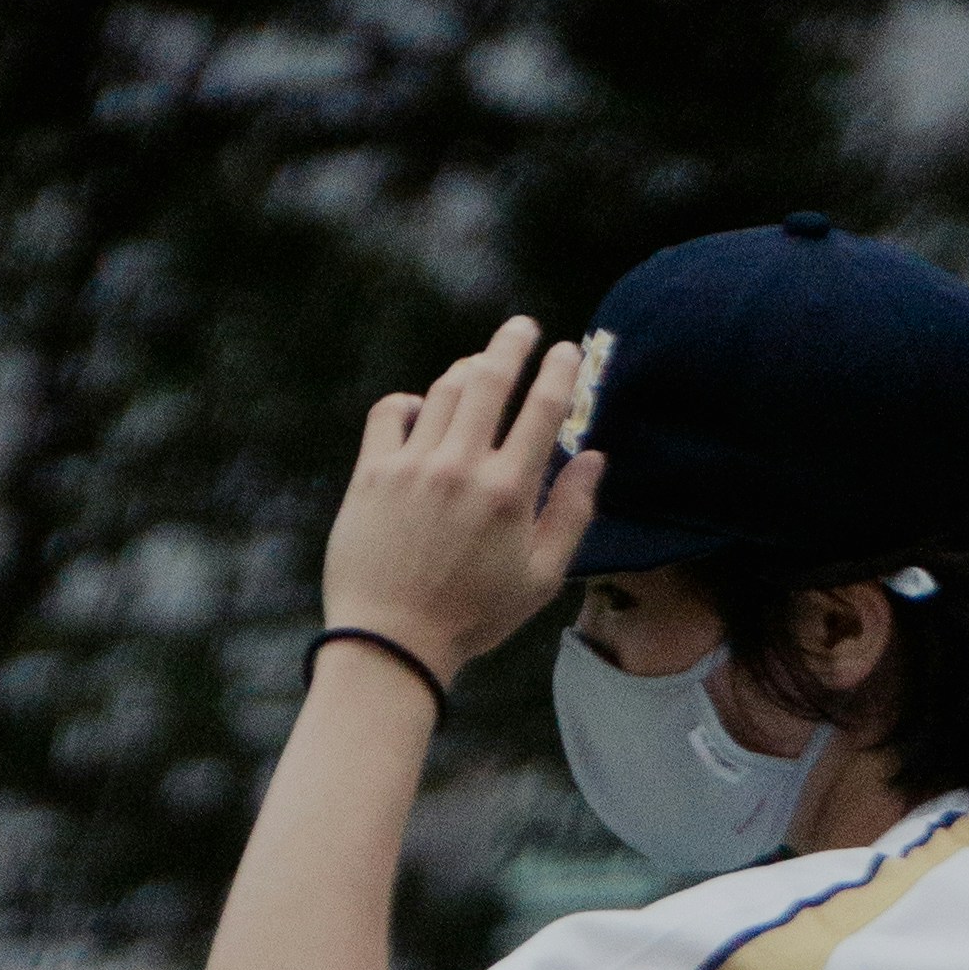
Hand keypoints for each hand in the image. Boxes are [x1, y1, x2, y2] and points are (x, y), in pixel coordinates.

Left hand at [318, 323, 601, 682]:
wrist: (392, 642)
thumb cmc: (473, 617)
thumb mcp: (540, 579)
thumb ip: (572, 514)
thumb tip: (595, 459)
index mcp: (509, 493)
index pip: (543, 409)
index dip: (559, 370)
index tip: (567, 351)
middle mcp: (462, 467)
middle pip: (490, 378)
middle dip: (511, 343)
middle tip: (522, 328)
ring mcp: (414, 465)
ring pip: (443, 389)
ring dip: (466, 369)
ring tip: (479, 366)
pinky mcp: (373, 473)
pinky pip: (391, 412)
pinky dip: (409, 401)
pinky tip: (420, 410)